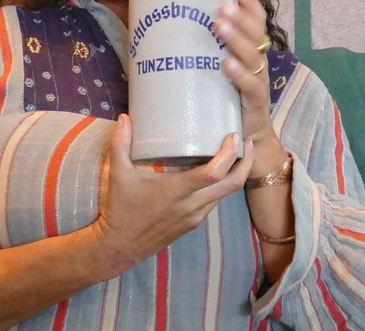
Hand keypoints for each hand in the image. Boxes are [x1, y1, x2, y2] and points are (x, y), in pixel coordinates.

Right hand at [90, 115, 253, 273]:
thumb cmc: (120, 209)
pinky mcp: (194, 223)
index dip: (230, 154)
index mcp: (176, 191)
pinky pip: (215, 202)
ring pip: (226, 194)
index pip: (215, 172)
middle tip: (247, 141)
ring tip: (235, 153)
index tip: (235, 136)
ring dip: (236, 174)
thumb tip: (125, 117)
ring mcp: (195, 216)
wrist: (120, 247)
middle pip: (233, 184)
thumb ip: (121, 144)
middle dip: (246, 162)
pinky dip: (222, 185)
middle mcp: (192, 205)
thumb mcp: (118, 174)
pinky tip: (217, 172)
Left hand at [213, 0, 274, 146]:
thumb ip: (199, 52)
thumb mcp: (214, 70)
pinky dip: (239, 73)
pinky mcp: (254, 102)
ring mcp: (258, 81)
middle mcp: (258, 62)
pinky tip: (227, 63)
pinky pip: (250, 84)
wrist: (247, 135)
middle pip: (255, 34)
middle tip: (221, 6)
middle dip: (240, 17)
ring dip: (236, 38)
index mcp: (251, 51)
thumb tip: (157, 32)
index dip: (250, 5)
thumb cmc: (224, 98)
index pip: (257, 22)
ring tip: (218, 25)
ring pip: (252, 55)